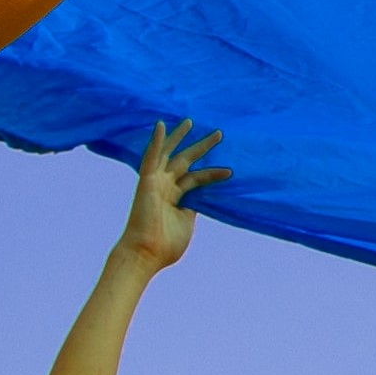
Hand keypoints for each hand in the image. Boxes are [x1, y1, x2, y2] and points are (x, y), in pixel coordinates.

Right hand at [116, 120, 217, 267]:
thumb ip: (193, 208)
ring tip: (191, 121)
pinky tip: (161, 125)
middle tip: (218, 133)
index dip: (212, 173)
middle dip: (202, 147)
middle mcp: (164, 187)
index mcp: (174, 198)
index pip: (195, 179)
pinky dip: (156, 141)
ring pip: (169, 154)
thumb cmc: (165, 245)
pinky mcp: (147, 181)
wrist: (146, 253)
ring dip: (180, 137)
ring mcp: (155, 182)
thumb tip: (203, 199)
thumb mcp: (186, 223)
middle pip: (185, 161)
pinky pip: (151, 157)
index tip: (229, 170)